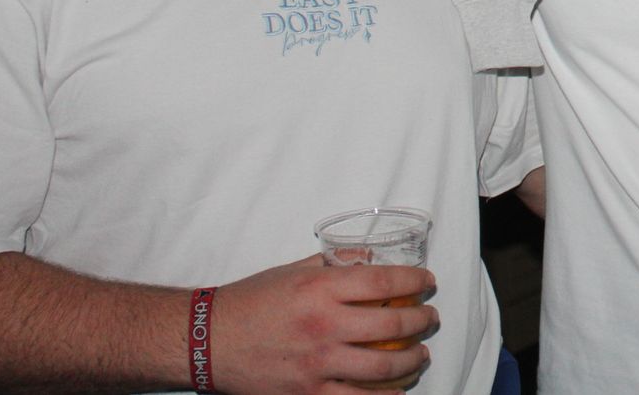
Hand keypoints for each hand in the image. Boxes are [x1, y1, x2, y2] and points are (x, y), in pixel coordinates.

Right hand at [212, 255, 437, 393]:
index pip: (384, 281)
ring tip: (421, 354)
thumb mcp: (294, 270)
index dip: (415, 280)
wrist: (208, 340)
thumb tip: (371, 257)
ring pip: (384, 367)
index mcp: (320, 288)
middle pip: (393, 325)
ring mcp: (317, 364)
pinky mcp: (307, 394)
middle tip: (430, 318)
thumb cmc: (252, 301)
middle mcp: (323, 326)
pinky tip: (398, 390)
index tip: (428, 282)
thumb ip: (335, 264)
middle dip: (423, 321)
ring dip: (413, 360)